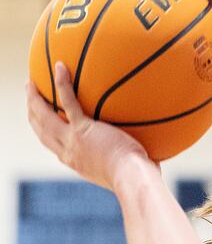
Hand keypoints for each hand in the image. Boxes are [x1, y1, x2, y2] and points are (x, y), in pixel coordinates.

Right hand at [27, 63, 155, 190]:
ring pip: (45, 116)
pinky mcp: (83, 129)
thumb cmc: (136, 176)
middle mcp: (67, 152)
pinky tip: (61, 66)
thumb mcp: (127, 168)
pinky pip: (68, 102)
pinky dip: (62, 83)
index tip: (42, 122)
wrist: (131, 177)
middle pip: (42, 130)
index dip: (44, 132)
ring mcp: (72, 139)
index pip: (53, 145)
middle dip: (33, 113)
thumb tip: (148, 154)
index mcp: (75, 161)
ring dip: (35, 99)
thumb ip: (128, 157)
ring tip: (32, 83)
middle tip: (31, 98)